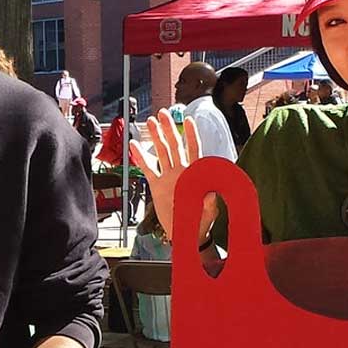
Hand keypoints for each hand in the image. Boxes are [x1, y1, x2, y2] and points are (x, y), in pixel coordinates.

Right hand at [127, 110, 216, 244]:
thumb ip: (211, 202)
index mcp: (194, 175)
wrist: (186, 234)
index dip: (190, 135)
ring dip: (156, 137)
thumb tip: (213, 192)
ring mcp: (168, 177)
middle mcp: (181, 172)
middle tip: (162, 114)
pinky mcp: (157, 185)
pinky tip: (134, 145)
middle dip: (168, 129)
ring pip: (161, 152)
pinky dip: (141, 157)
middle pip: (174, 145)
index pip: (193, 150)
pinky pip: (148, 168)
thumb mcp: (209, 212)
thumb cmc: (201, 222)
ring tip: (150, 122)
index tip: (187, 119)